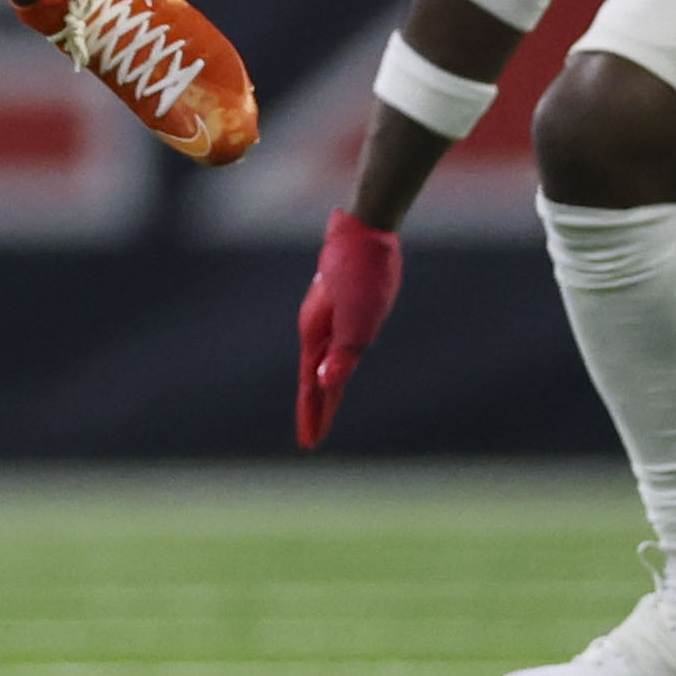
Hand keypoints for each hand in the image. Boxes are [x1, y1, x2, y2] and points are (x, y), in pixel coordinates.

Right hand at [293, 211, 403, 450]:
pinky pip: (333, 344)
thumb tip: (326, 384)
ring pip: (323, 360)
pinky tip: (338, 359)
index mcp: (316, 335)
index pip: (313, 387)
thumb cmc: (365, 276)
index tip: (310, 444)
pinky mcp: (340, 303)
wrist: (366, 231)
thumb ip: (344, 353)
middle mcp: (316, 328)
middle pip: (315, 377)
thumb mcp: (359, 320)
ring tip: (325, 406)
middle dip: (315, 408)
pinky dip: (333, 363)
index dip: (313, 416)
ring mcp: (326, 315)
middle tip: (313, 437)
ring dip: (323, 387)